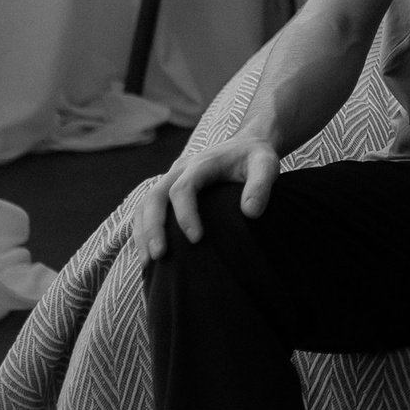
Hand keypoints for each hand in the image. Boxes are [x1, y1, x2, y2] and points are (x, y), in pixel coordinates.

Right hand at [131, 127, 282, 263]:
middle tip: (159, 256)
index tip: (196, 239)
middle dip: (153, 228)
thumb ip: (261, 186)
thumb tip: (251, 213)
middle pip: (155, 197)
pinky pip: (146, 210)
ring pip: (145, 204)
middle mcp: (180, 170)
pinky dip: (143, 231)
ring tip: (148, 264)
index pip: (184, 187)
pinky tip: (148, 256)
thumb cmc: (255, 158)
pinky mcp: (168, 190)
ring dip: (143, 233)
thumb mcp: (266, 165)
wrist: (245, 145)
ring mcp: (170, 179)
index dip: (186, 213)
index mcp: (202, 163)